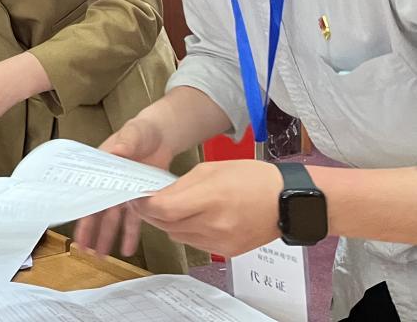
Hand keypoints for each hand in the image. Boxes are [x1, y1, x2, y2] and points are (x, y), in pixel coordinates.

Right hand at [74, 115, 178, 256]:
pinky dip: (131, 234)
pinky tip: (129, 250)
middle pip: (98, 210)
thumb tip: (118, 151)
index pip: (89, 191)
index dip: (81, 210)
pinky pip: (134, 219)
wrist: (163, 135)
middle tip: (84, 250)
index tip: (72, 225)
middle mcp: (110, 183)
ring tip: (102, 256)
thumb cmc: (142, 131)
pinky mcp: (140, 198)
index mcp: (102, 167)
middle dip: (90, 231)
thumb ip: (126, 142)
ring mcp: (124, 192)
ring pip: (113, 219)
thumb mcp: (134, 133)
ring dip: (107, 237)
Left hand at [131, 160, 281, 256]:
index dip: (144, 205)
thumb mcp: (210, 170)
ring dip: (168, 224)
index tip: (137, 198)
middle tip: (146, 203)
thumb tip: (158, 196)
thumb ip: (180, 185)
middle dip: (152, 214)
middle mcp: (213, 225)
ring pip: (178, 236)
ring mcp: (220, 242)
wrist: (286, 201)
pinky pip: (195, 244)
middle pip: (166, 225)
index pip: (162, 209)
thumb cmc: (251, 178)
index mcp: (209, 199)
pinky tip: (192, 219)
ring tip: (170, 209)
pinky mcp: (227, 252)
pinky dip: (187, 232)